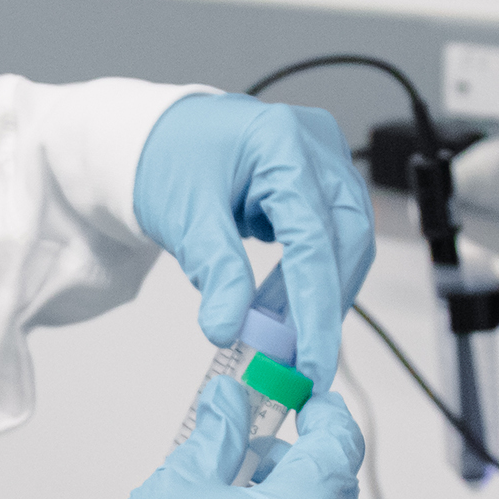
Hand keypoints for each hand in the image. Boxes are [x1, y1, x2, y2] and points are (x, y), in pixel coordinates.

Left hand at [134, 93, 375, 389]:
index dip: (314, 306)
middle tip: (302, 359)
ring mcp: (321, 160)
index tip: (311, 360)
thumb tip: (227, 330)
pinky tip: (282, 306)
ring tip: (282, 336)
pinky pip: (328, 235)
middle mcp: (314, 145)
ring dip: (318, 291)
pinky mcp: (315, 180)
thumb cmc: (165, 160)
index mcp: (282, 143)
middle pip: (346, 238)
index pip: (313, 237)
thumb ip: (215, 272)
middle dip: (325, 303)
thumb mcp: (186, 217)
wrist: (152, 138)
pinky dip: (308, 274)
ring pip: (344, 240)